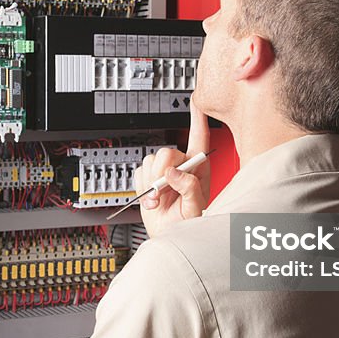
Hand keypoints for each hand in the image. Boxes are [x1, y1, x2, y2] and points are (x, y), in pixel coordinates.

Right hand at [133, 97, 210, 237]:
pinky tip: (152, 199)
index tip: (195, 102)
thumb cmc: (188, 224)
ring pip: (151, 161)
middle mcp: (182, 167)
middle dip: (161, 173)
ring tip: (159, 200)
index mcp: (199, 170)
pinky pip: (139, 172)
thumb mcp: (195, 208)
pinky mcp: (149, 178)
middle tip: (162, 192)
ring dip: (151, 185)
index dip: (197, 119)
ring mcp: (164, 172)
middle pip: (167, 152)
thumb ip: (189, 188)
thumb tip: (174, 173)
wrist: (169, 235)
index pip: (199, 139)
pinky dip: (142, 188)